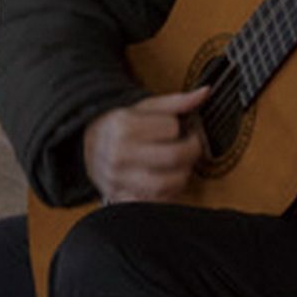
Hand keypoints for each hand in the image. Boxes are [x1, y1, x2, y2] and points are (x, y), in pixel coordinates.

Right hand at [82, 85, 209, 203]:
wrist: (90, 148)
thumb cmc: (122, 126)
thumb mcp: (145, 108)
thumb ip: (177, 102)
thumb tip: (206, 92)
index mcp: (123, 126)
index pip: (172, 128)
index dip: (182, 127)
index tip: (180, 129)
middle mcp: (119, 154)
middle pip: (174, 157)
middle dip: (191, 151)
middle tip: (190, 147)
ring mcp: (119, 180)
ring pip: (168, 184)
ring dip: (183, 175)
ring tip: (179, 165)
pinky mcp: (121, 199)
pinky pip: (155, 204)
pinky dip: (168, 195)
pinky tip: (167, 182)